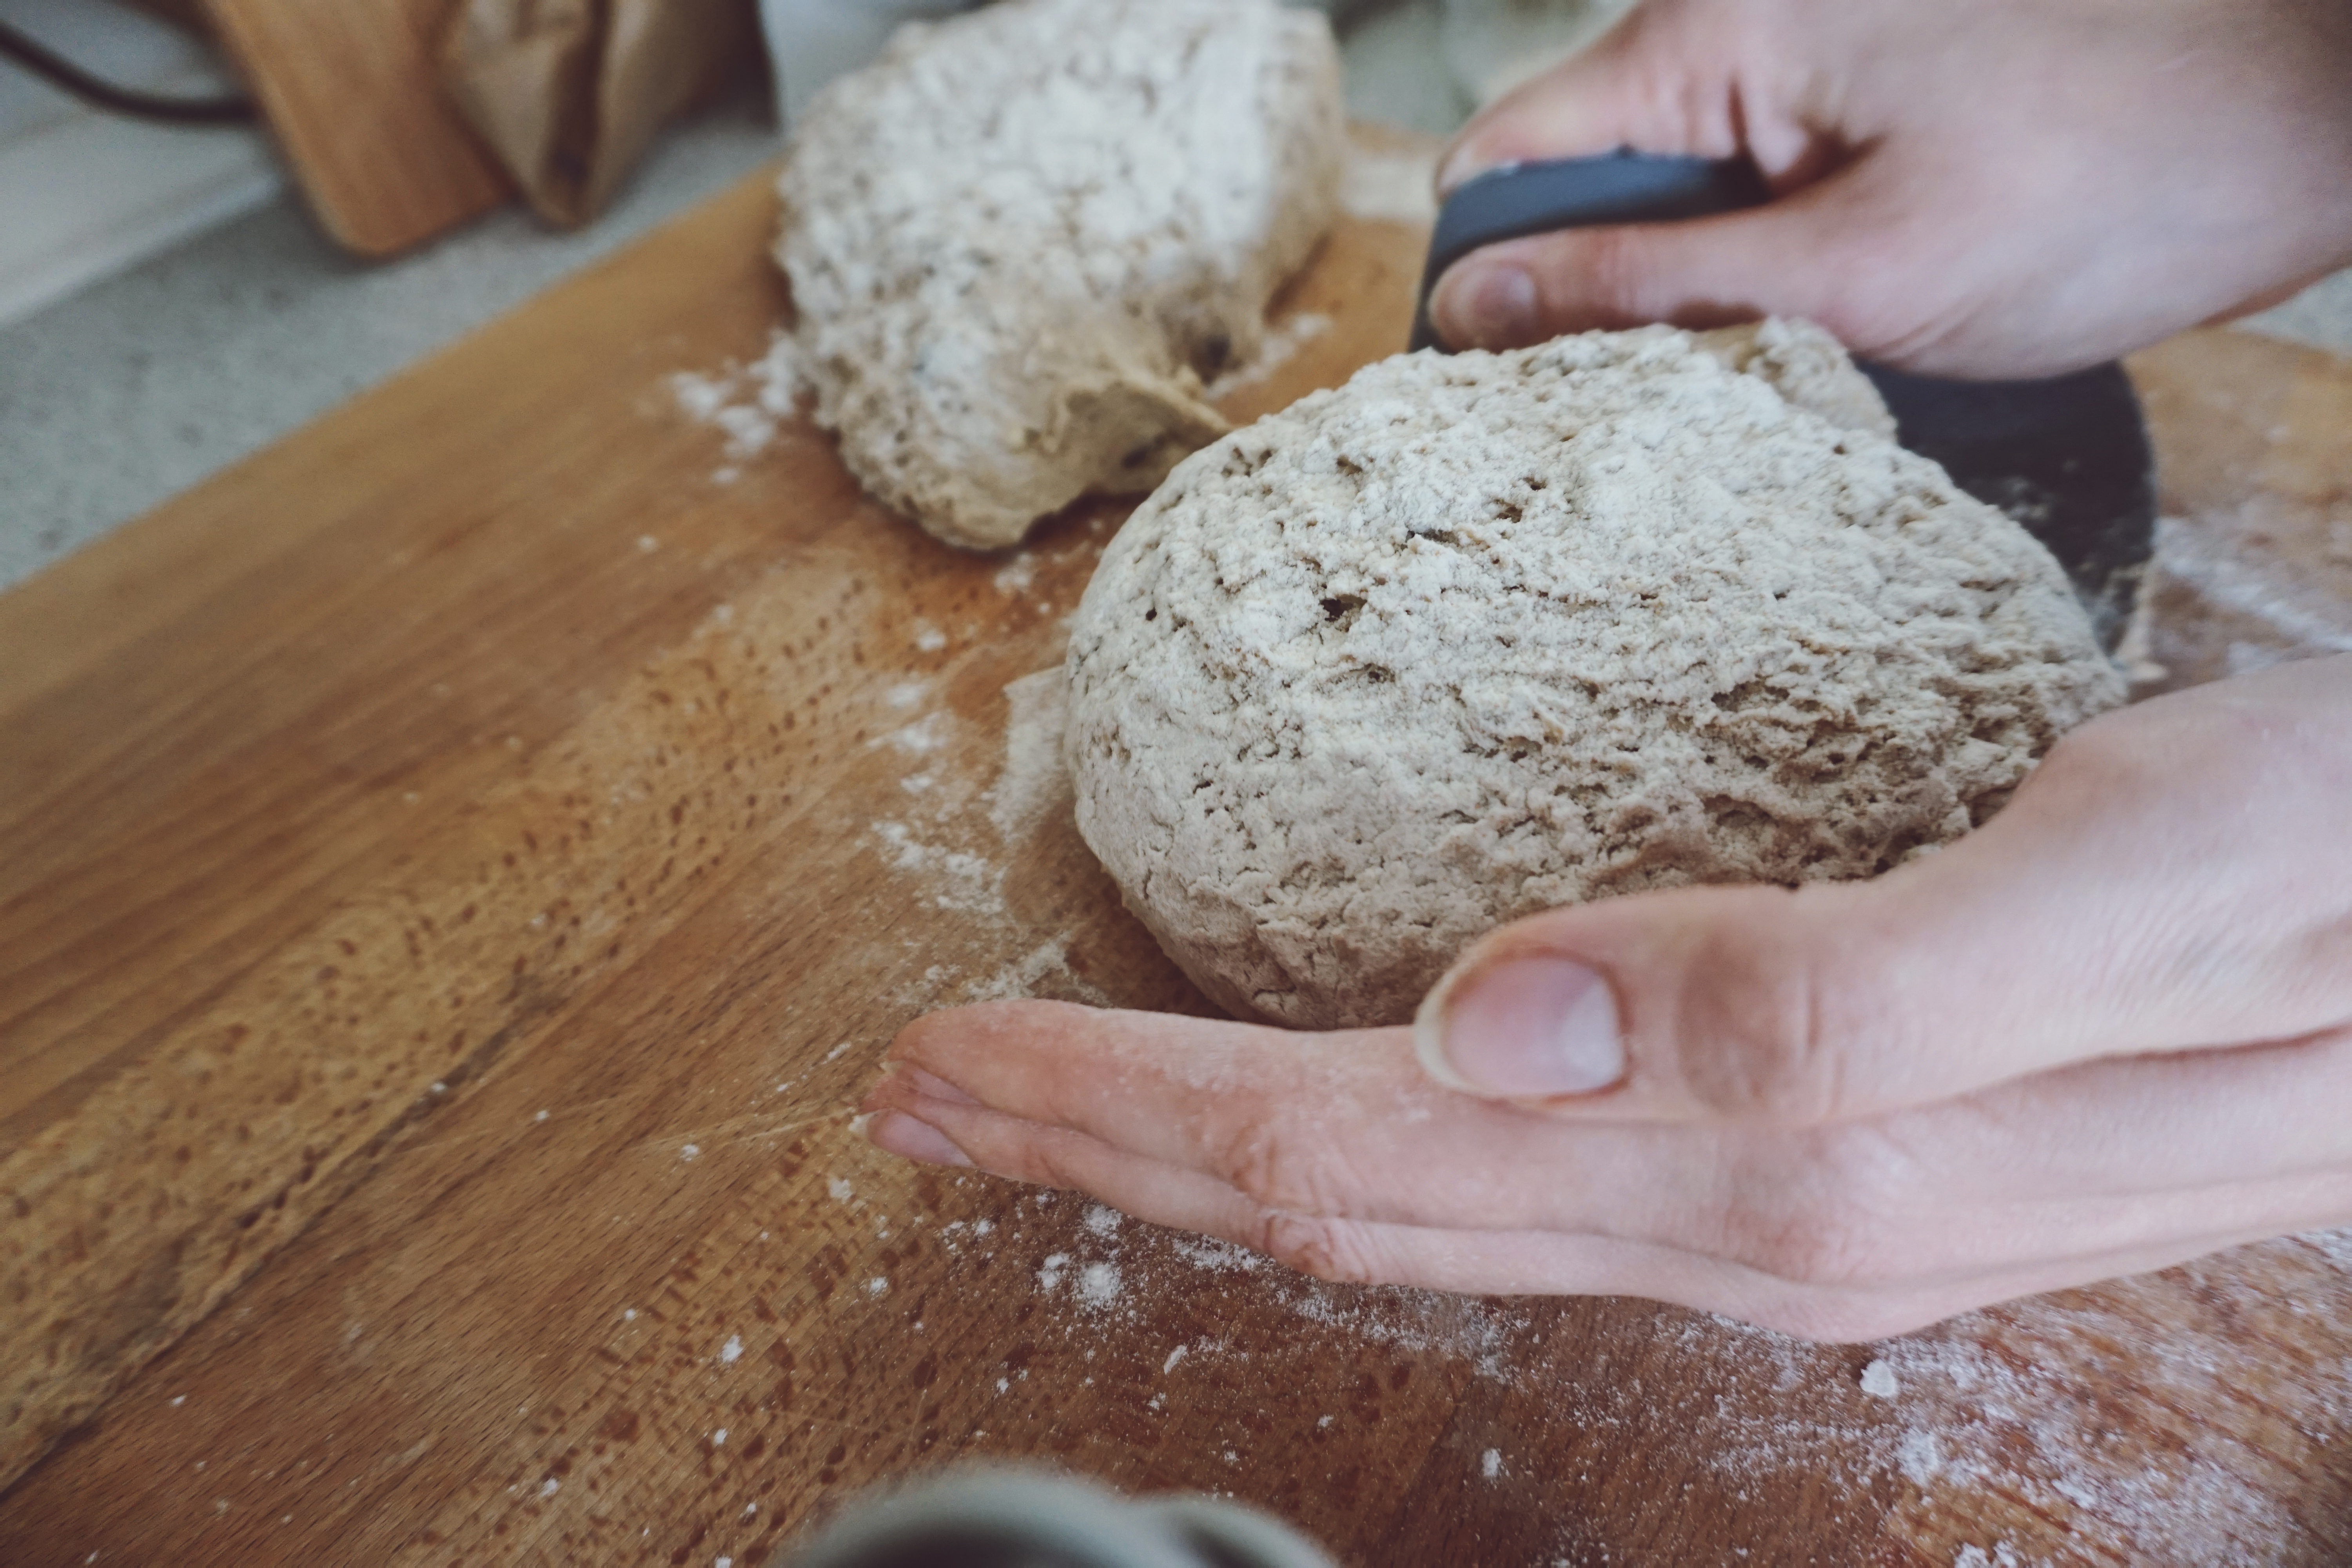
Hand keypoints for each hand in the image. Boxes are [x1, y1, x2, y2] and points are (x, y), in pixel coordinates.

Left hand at [862, 657, 2351, 1340]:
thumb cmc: (2329, 891)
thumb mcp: (2124, 902)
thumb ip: (1826, 996)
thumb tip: (1502, 1023)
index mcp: (1773, 1158)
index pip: (1349, 1152)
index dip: (1121, 1114)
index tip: (940, 1073)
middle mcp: (1748, 1213)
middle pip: (1339, 1196)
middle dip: (1111, 1144)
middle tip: (927, 1090)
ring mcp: (1779, 1204)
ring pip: (1411, 1200)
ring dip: (1206, 1140)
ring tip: (1053, 1094)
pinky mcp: (1819, 1154)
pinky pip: (1519, 1178)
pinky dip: (1357, 1132)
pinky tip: (1313, 1090)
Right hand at [1427, 0, 2351, 377]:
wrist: (2315, 116)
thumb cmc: (2117, 183)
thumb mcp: (1855, 275)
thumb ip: (1651, 289)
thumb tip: (1478, 307)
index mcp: (1714, 34)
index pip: (1508, 155)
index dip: (1482, 279)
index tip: (1498, 397)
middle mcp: (1740, 24)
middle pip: (1582, 177)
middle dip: (1592, 301)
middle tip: (1643, 426)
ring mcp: (1807, 54)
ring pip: (1669, 196)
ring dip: (1687, 298)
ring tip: (1750, 387)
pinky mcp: (1864, 94)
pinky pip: (1752, 191)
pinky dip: (1761, 274)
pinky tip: (1811, 340)